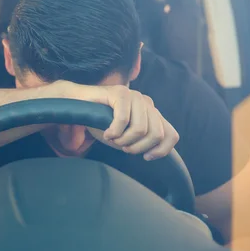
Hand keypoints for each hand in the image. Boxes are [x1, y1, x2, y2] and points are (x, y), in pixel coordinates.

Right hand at [57, 82, 179, 159]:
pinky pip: (123, 120)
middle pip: (156, 135)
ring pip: (140, 129)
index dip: (161, 150)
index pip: (171, 135)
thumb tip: (152, 153)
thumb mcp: (125, 137)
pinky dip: (114, 131)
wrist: (78, 103)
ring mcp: (135, 96)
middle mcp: (147, 103)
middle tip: (121, 146)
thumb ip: (140, 142)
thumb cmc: (100, 121)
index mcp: (152, 114)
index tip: (146, 157)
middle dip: (137, 147)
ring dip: (123, 140)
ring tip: (112, 138)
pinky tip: (106, 132)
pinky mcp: (120, 93)